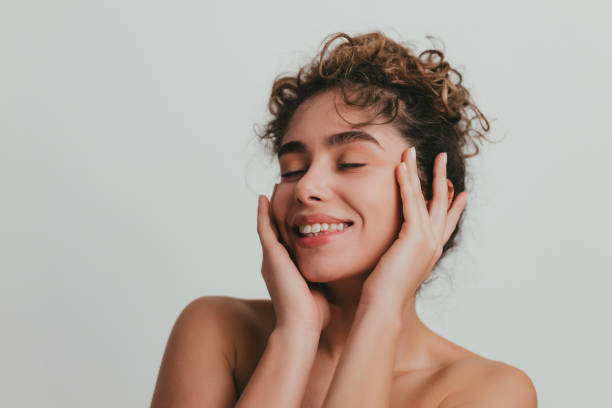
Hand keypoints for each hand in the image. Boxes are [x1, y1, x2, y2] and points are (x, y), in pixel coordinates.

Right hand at [257, 184, 330, 333]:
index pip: (287, 242)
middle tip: (281, 192)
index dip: (290, 226)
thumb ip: (328, 278)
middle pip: (276, 231)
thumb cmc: (314, 315)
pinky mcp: (271, 256)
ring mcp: (270, 259)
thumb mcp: (322, 289)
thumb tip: (344, 275)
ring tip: (273, 189)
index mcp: (286, 270)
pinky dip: (263, 213)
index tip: (296, 210)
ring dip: (270, 207)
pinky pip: (264, 229)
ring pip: (268, 226)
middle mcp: (274, 262)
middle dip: (279, 212)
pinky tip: (264, 198)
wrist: (301, 326)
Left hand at [360, 147, 467, 312]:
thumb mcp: (398, 267)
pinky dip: (406, 182)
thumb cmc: (384, 291)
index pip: (447, 222)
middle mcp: (434, 244)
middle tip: (440, 157)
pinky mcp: (414, 237)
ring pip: (427, 197)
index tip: (462, 192)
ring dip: (420, 172)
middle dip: (442, 178)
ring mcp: (427, 240)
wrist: (384, 305)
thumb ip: (401, 254)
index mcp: (431, 252)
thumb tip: (395, 249)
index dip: (455, 205)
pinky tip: (401, 167)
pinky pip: (411, 202)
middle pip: (443, 203)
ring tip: (413, 151)